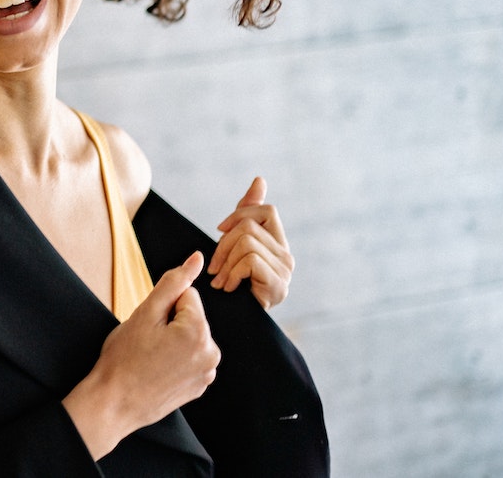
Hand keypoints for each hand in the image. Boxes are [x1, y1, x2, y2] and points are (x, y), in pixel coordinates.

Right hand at [63, 252, 219, 456]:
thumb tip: (197, 258)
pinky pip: (190, 357)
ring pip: (190, 336)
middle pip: (190, 317)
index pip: (186, 295)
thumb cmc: (123, 358)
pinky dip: (176, 359)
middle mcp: (211, 353)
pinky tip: (157, 370)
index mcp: (199, 331)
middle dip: (170, 322)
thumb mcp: (144, 313)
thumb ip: (174, 282)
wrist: (113, 404)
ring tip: (150, 356)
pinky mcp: (200, 386)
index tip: (148, 326)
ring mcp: (207, 373)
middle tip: (146, 342)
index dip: (162, 306)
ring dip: (173, 340)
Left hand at [208, 177, 293, 309]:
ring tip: (222, 280)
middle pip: (249, 226)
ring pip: (246, 243)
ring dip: (225, 263)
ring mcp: (285, 271)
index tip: (220, 230)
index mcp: (278, 243)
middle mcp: (287, 256)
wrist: (233, 322)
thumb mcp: (235, 243)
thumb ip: (248, 213)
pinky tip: (229, 288)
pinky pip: (249, 261)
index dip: (240, 214)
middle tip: (215, 267)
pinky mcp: (278, 285)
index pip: (267, 210)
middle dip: (223, 244)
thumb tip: (260, 180)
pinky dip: (232, 273)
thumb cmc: (232, 282)